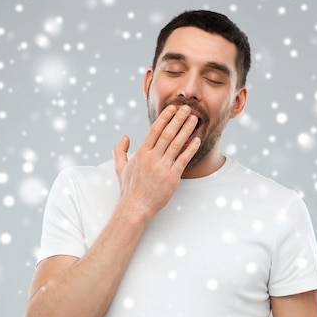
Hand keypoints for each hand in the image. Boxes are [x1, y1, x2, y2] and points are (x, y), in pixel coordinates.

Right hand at [113, 104, 200, 220]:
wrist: (135, 208)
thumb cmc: (129, 189)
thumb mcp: (120, 168)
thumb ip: (119, 151)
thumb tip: (124, 137)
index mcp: (141, 153)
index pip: (154, 130)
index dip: (165, 117)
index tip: (173, 108)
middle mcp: (151, 158)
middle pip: (167, 133)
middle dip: (178, 118)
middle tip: (187, 108)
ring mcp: (162, 167)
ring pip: (176, 143)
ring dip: (186, 129)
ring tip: (195, 119)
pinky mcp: (172, 177)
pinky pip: (183, 160)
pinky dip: (190, 149)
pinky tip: (197, 140)